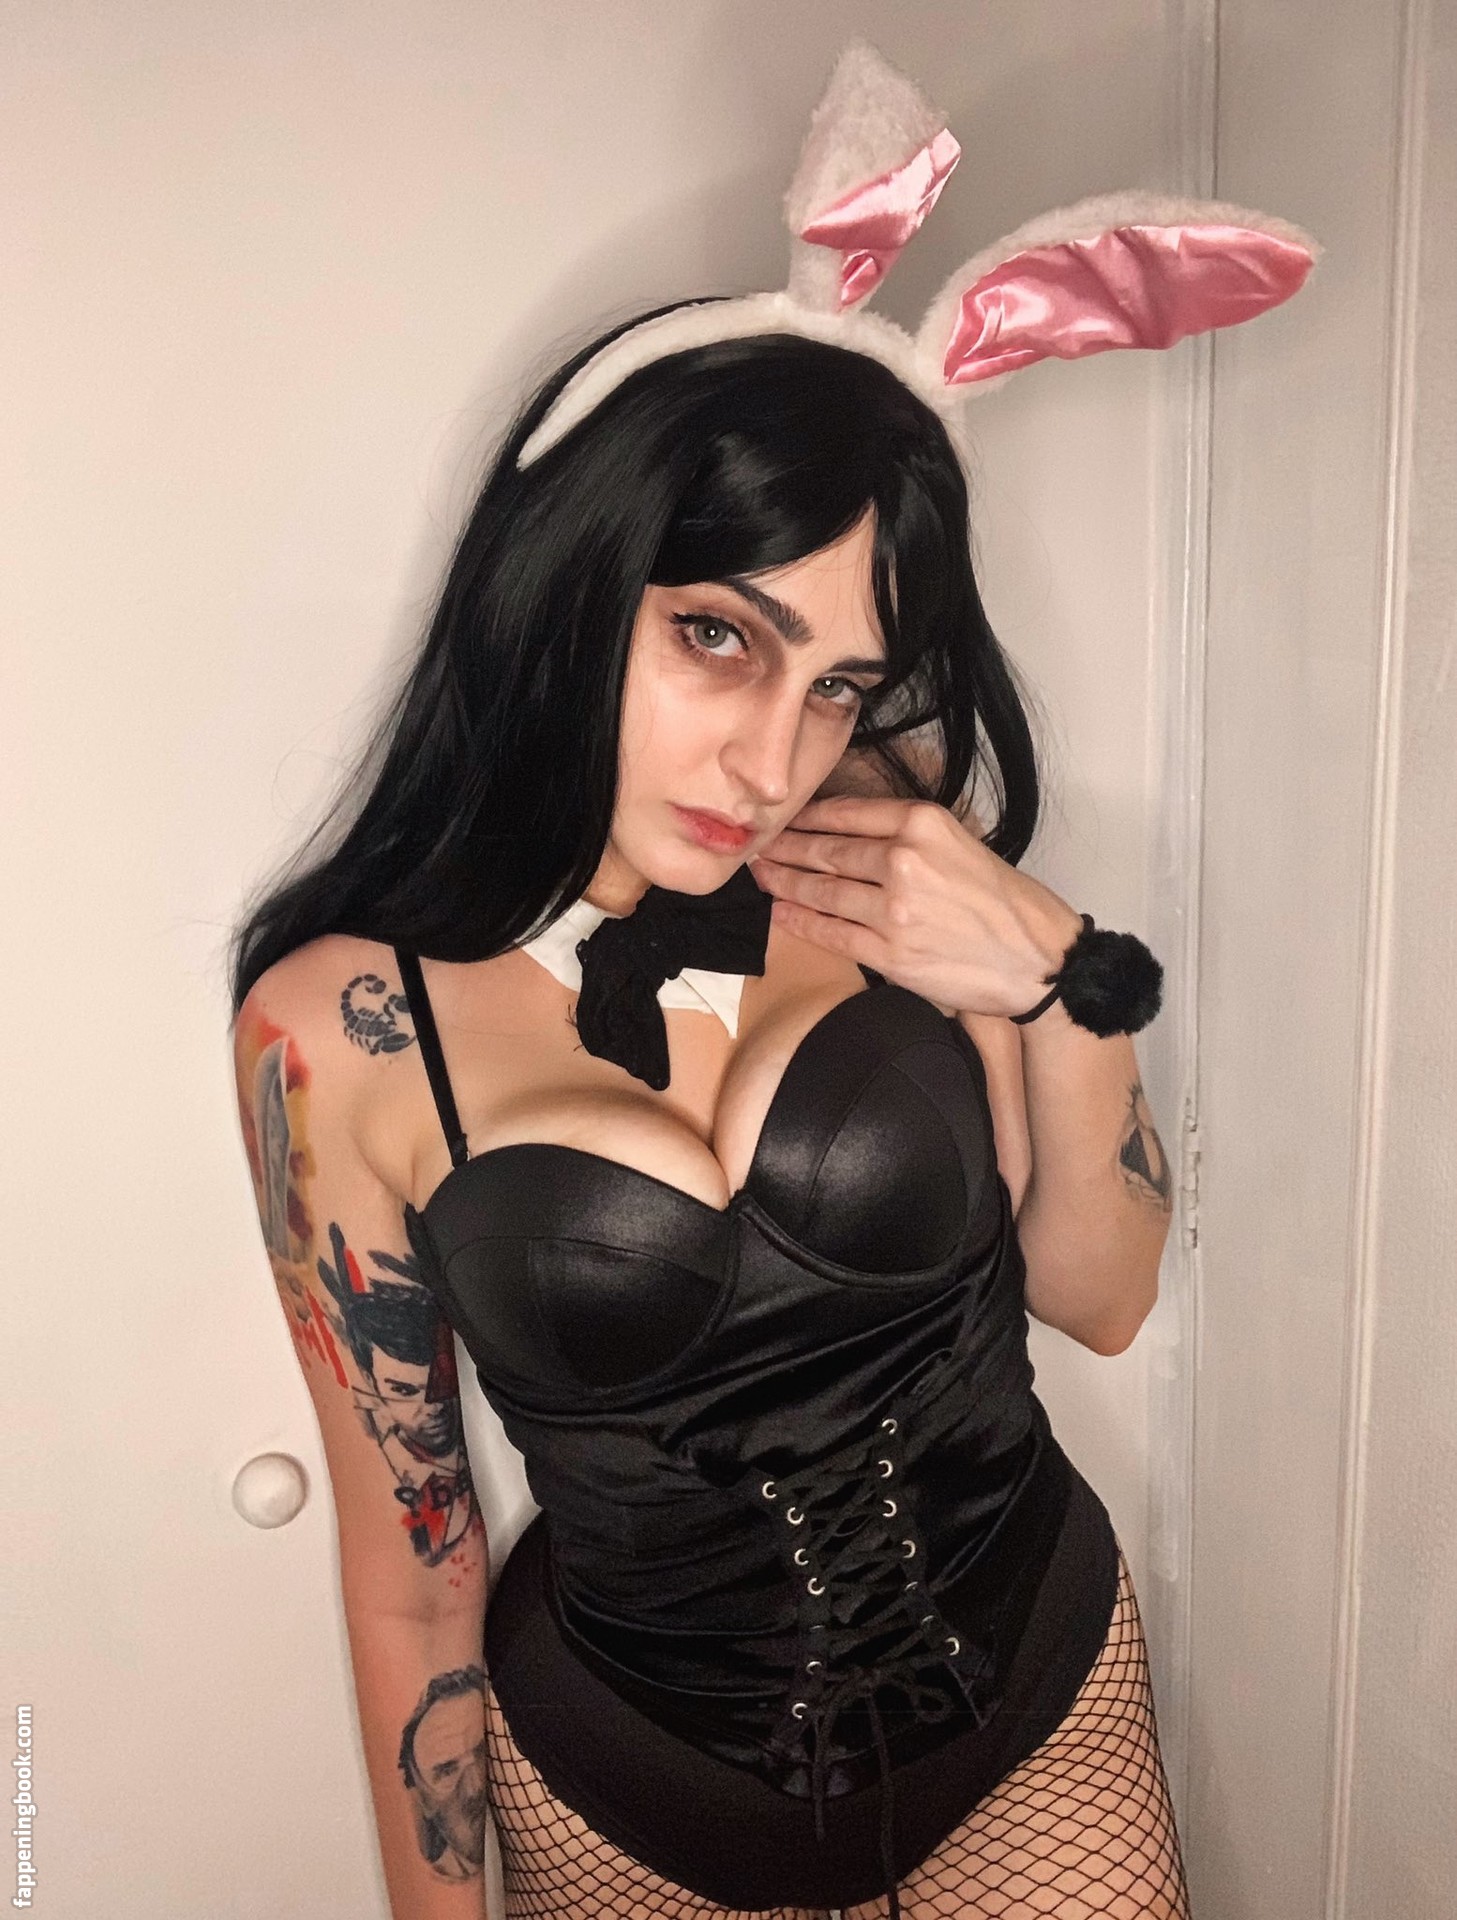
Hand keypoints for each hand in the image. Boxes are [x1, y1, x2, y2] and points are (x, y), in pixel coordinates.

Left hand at [749, 796, 1085, 1017]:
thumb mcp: (961, 843)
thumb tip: (853, 835)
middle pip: (826, 852)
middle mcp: (905, 861)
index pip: (846, 813)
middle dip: (785, 850)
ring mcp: (894, 910)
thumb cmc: (1006, 904)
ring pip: (821, 892)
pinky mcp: (890, 954)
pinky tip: (780, 915)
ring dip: (784, 884)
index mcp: (924, 824)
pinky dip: (800, 924)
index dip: (805, 818)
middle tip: (757, 848)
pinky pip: (831, 934)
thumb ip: (909, 835)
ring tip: (761, 877)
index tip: (783, 820)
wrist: (1038, 960)